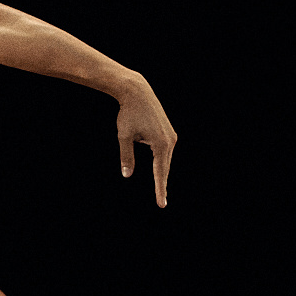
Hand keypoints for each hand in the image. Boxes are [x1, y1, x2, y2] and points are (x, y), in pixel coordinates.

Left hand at [115, 83, 176, 206]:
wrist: (137, 92)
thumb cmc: (128, 114)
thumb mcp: (124, 136)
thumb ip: (126, 157)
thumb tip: (127, 175)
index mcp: (161, 144)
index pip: (160, 172)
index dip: (159, 189)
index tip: (161, 203)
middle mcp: (170, 140)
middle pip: (164, 167)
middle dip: (162, 184)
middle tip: (161, 202)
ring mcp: (171, 135)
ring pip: (164, 159)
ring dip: (161, 172)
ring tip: (160, 189)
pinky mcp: (168, 131)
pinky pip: (164, 151)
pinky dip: (160, 161)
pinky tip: (159, 169)